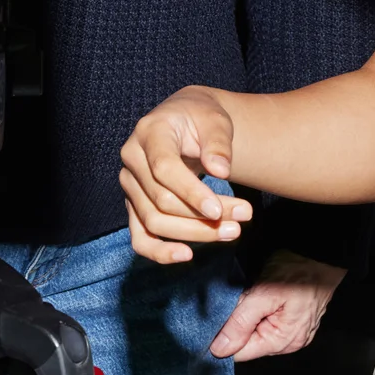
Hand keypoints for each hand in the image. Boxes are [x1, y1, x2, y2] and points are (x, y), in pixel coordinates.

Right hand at [120, 87, 254, 263]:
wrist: (185, 122)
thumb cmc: (201, 119)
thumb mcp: (215, 120)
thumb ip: (218, 142)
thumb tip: (221, 169)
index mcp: (149, 132)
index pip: (164, 168)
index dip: (191, 193)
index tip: (220, 210)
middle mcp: (132, 159)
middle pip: (162, 200)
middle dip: (203, 216)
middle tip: (244, 217)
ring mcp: (130, 185)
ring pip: (154, 222)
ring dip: (194, 234)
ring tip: (233, 231)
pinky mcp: (134, 205)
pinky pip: (139, 238)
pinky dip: (160, 252)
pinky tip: (187, 256)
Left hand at [211, 252, 345, 359]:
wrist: (319, 253)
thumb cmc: (296, 270)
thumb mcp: (263, 294)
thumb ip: (240, 323)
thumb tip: (219, 350)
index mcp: (283, 341)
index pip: (241, 353)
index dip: (222, 339)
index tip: (212, 321)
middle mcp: (289, 342)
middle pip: (248, 343)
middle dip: (236, 324)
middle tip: (237, 300)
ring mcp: (293, 332)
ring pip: (256, 331)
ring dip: (247, 316)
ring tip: (251, 296)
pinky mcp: (292, 321)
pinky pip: (266, 323)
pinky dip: (258, 311)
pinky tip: (259, 297)